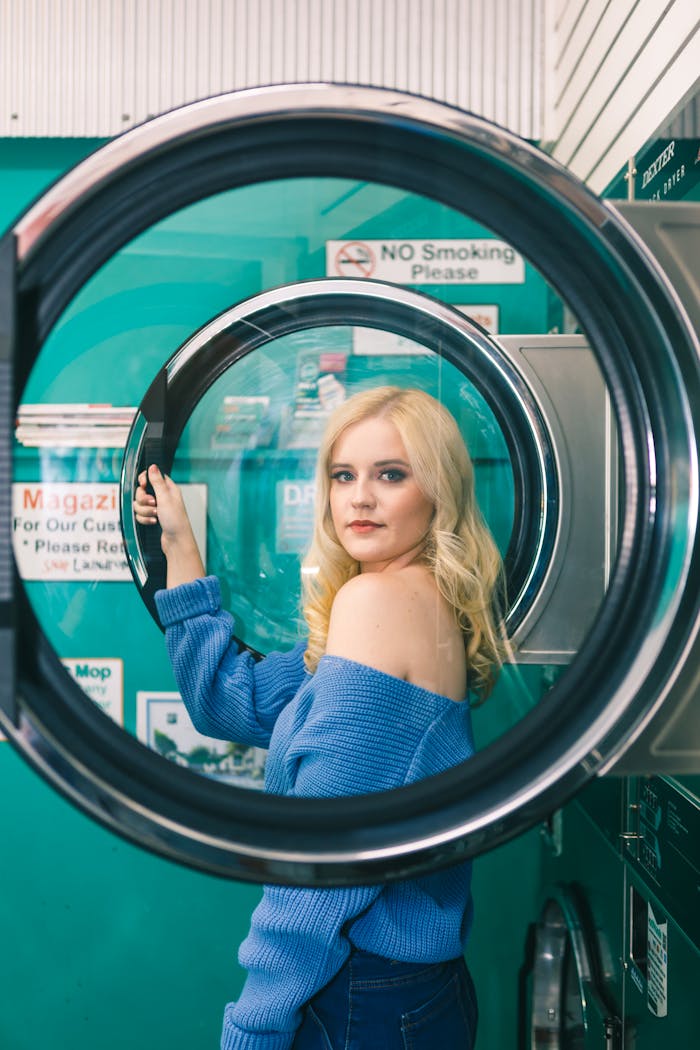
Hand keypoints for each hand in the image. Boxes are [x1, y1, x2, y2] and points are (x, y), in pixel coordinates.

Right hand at [133, 466, 203, 583]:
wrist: (176, 541)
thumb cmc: (176, 521)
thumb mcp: (165, 498)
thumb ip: (157, 481)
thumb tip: (153, 466)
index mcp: (167, 488)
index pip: (151, 476)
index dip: (144, 480)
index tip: (142, 485)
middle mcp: (161, 496)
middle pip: (141, 491)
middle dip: (143, 499)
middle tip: (153, 504)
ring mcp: (156, 508)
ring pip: (139, 504)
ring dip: (144, 511)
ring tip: (155, 516)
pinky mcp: (151, 517)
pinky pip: (140, 514)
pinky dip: (144, 519)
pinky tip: (153, 522)